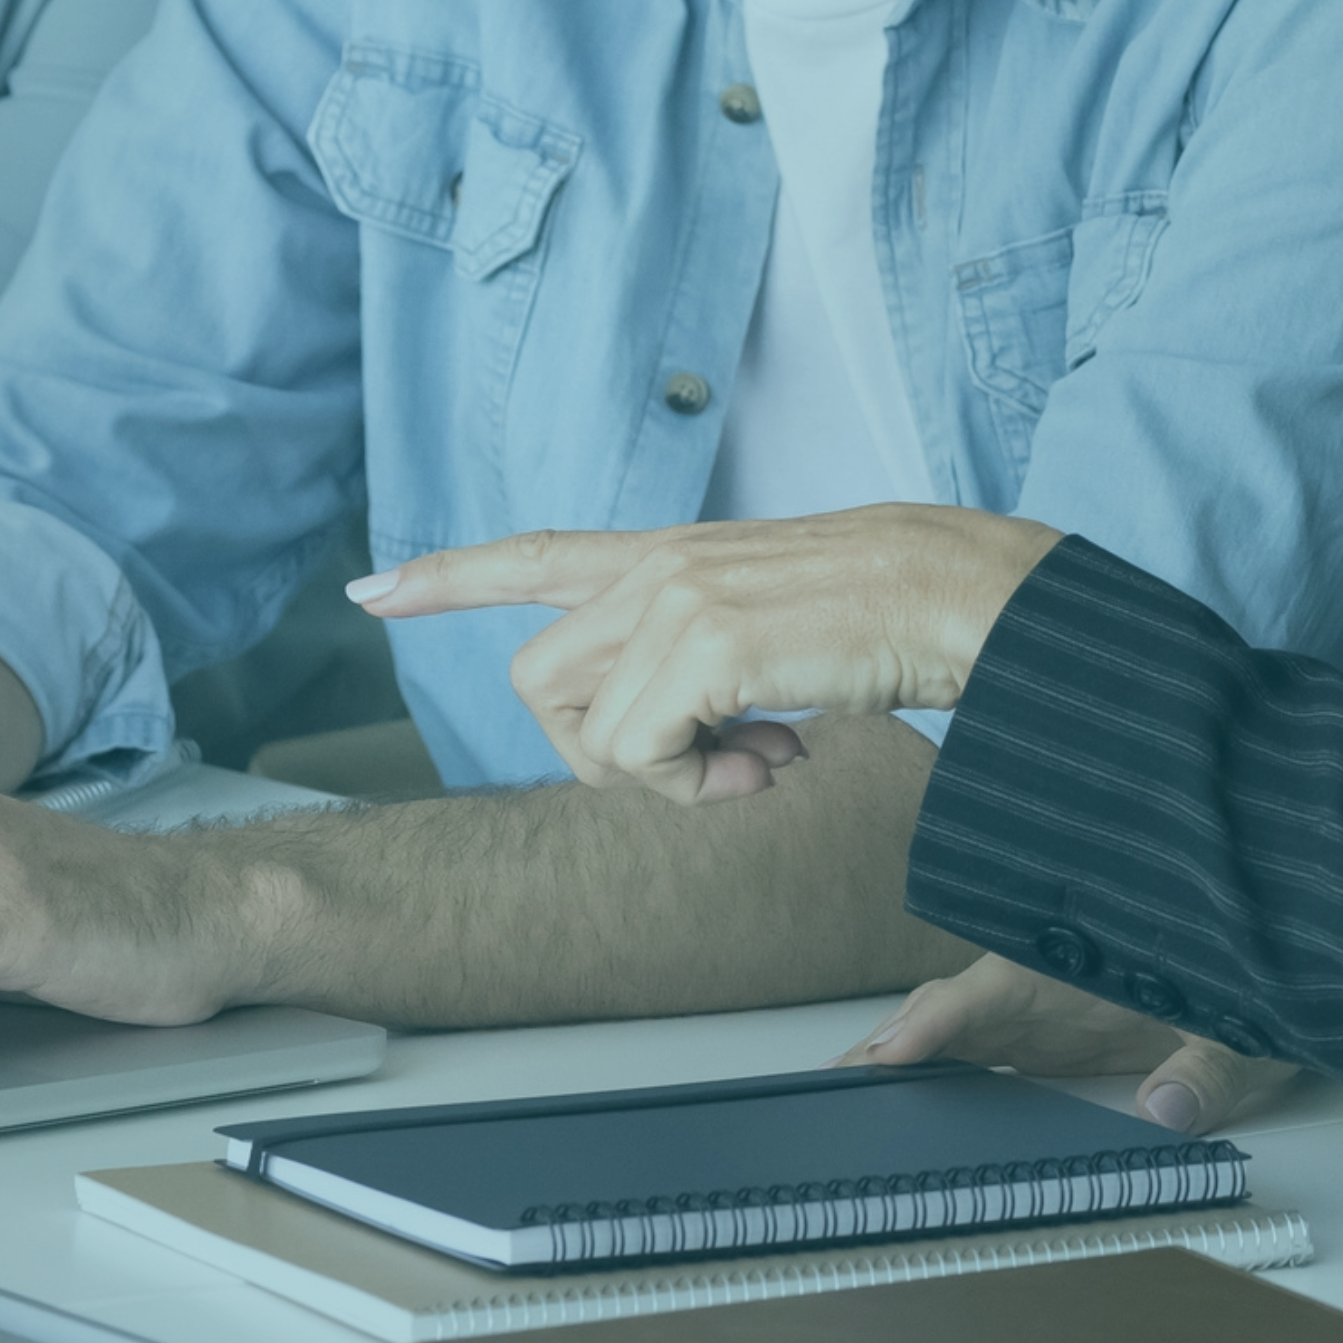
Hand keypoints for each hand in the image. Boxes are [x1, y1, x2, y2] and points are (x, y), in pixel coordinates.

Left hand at [354, 505, 1061, 799]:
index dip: (450, 578)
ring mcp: (675, 598)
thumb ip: (708, 662)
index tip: (375, 595)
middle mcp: (659, 565)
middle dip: (611, 757)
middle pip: (542, 684)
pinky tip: (778, 762)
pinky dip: (699, 788)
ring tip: (760, 762)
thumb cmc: (896, 617)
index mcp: (675, 554)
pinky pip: (642, 758)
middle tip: (722, 767)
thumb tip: (687, 742)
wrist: (967, 595)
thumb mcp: (776, 626)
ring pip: (587, 732)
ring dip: (664, 780)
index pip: (537, 554)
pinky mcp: (702, 642)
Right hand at [841, 952, 1294, 1138]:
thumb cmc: (1256, 990)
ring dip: (898, 1058)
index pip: (990, 992)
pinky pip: (973, 1049)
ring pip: (950, 1027)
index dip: (937, 1022)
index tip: (888, 1053)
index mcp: (1080, 970)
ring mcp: (1040, 1011)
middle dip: (888, 1044)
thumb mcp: (1245, 1031)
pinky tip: (897, 1102)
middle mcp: (1045, 986)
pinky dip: (930, 1071)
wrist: (1275, 971)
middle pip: (948, 1007)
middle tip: (829, 1089)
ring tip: (837, 1098)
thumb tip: (1164, 1112)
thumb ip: (1207, 1067)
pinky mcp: (1045, 1034)